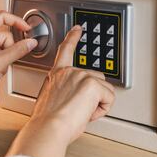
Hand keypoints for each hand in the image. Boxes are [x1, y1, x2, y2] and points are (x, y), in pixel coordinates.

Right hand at [31, 25, 115, 143]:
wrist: (48, 127)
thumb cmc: (47, 121)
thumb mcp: (51, 100)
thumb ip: (63, 92)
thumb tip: (74, 100)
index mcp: (56, 75)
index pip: (65, 51)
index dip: (72, 38)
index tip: (77, 29)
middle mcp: (68, 71)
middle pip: (95, 77)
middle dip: (94, 94)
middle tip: (79, 109)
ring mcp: (80, 75)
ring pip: (104, 88)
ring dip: (98, 102)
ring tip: (81, 113)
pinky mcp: (92, 84)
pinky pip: (109, 98)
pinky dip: (102, 109)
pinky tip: (87, 113)